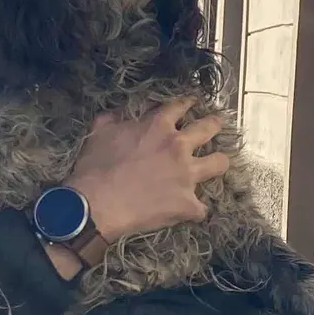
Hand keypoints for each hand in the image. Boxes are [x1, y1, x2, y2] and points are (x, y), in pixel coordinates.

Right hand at [68, 101, 231, 243]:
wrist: (96, 205)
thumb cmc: (94, 168)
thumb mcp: (99, 133)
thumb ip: (111, 119)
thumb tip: (115, 113)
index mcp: (158, 126)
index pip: (180, 106)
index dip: (188, 103)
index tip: (192, 103)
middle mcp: (179, 146)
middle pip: (209, 128)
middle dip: (214, 124)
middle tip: (216, 124)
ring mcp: (187, 175)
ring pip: (219, 163)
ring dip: (218, 163)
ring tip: (216, 164)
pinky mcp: (188, 203)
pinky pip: (202, 208)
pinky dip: (195, 209)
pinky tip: (190, 211)